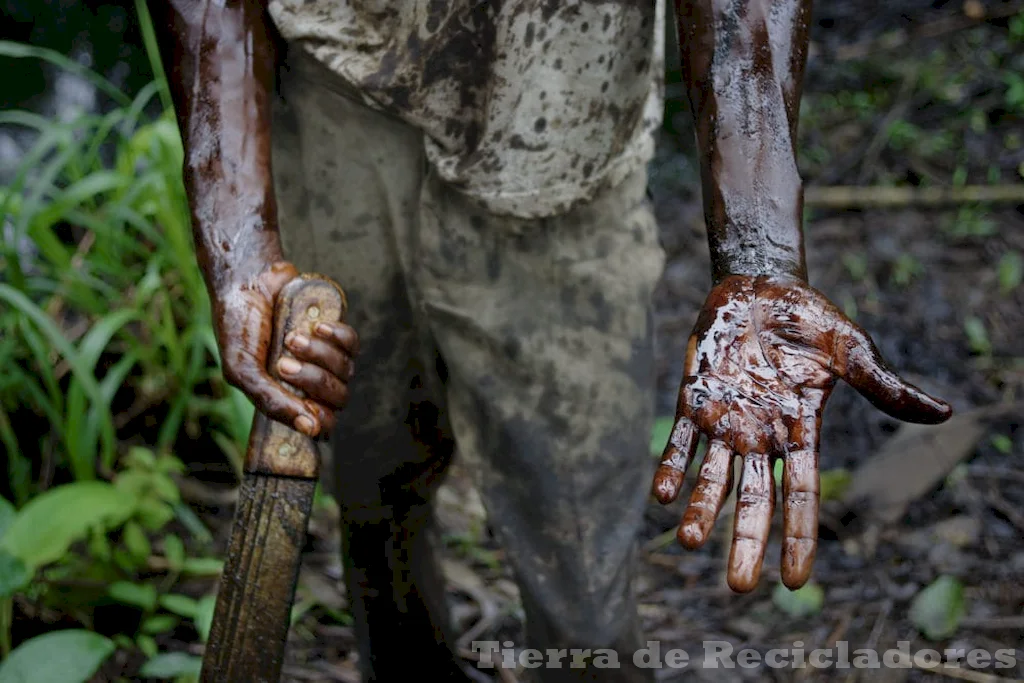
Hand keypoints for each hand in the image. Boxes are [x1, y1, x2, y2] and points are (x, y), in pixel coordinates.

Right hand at [213, 261, 358, 437]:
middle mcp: (311, 381)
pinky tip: (317, 326)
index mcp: (288, 397)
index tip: (308, 406)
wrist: (247, 281)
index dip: (322, 420)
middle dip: (313, 381)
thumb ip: (271, 400)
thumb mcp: (243, 369)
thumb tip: (308, 428)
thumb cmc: (239, 327)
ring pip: (346, 370)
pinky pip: (352, 343)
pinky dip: (337, 336)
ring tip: (291, 337)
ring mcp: (326, 357)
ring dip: (319, 355)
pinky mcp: (335, 332)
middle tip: (284, 363)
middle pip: (338, 398)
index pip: (322, 424)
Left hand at [652, 275, 950, 591]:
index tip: (793, 584)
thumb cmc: (811, 321)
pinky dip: (671, 464)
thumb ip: (884, 387)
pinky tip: (662, 494)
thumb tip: (946, 413)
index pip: (801, 495)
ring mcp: (725, 421)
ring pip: (712, 477)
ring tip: (687, 542)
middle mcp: (760, 437)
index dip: (799, 538)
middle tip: (738, 586)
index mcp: (800, 433)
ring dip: (701, 509)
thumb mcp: (852, 351)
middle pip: (754, 500)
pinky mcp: (694, 399)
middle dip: (745, 540)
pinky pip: (680, 439)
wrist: (761, 285)